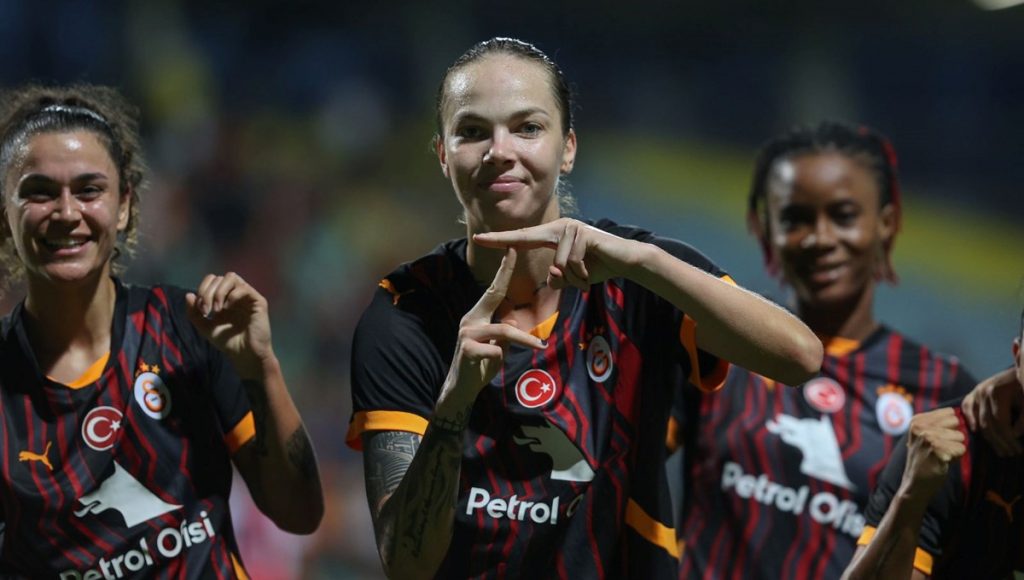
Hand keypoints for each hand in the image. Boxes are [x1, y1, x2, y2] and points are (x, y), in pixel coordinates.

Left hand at [186, 272, 272, 377]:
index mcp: (224, 298)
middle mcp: (236, 294)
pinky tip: (227, 309)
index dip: (202, 289)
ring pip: (231, 277)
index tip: (201, 310)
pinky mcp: (258, 301)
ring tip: (217, 309)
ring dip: (219, 291)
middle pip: (219, 278)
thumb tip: (188, 295)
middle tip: (206, 311)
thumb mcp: (205, 328)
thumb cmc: (228, 342)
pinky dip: (232, 296)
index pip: (212, 281)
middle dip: (208, 293)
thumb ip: (194, 313)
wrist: (244, 355)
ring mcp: (247, 296)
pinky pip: (244, 288)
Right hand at [441, 249, 544, 403]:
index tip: (511, 251)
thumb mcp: (497, 346)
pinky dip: (500, 357)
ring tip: (539, 346)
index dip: (503, 271)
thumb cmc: (480, 365)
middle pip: (493, 294)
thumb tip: (513, 324)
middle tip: (515, 252)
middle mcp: (471, 319)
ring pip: (504, 330)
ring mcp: (467, 333)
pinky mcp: (467, 349)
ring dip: (525, 339)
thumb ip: (504, 333)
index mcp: (478, 316)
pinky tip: (493, 364)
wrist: (461, 388)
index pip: (493, 290)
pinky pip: (495, 350)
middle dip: (504, 271)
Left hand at [472, 218, 644, 289]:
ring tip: (586, 277)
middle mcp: (560, 226)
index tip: (479, 238)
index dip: (500, 239)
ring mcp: (572, 227)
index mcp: (553, 234)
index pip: (522, 238)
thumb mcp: (572, 277)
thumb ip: (558, 279)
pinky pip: (571, 263)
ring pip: (557, 265)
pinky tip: (592, 274)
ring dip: (573, 279)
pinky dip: (581, 275)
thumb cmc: (598, 267)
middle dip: (512, 246)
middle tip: (492, 243)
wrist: (626, 261)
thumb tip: (551, 279)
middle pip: (528, 240)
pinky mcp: (584, 234)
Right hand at [901, 408, 965, 497]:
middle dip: (953, 437)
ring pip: (960, 437)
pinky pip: (961, 450)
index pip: (950, 413)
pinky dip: (956, 458)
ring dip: (954, 449)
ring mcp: (928, 438)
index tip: (937, 440)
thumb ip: (937, 423)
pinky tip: (942, 463)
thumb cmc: (924, 459)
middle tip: (939, 449)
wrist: (915, 484)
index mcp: (916, 421)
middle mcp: (920, 427)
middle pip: (956, 423)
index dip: (948, 428)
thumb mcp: (923, 436)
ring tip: (940, 456)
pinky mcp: (937, 451)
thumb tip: (957, 413)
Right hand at [961, 367, 1023, 456]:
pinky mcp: (972, 394)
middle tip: (1011, 454)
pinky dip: (971, 420)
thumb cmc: (1023, 386)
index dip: (1009, 438)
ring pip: (979, 421)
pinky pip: (967, 410)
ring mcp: (975, 393)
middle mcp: (982, 392)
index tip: (1019, 450)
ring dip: (990, 438)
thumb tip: (1015, 435)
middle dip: (1000, 442)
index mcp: (997, 392)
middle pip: (988, 424)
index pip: (1001, 422)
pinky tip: (977, 432)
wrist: (1019, 369)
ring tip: (1001, 450)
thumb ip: (1023, 418)